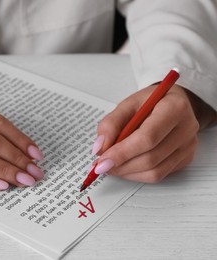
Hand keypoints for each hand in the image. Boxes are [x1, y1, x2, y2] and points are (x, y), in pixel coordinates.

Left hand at [91, 84, 214, 182]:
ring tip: (111, 166)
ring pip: (155, 171)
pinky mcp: (186, 158)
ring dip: (127, 172)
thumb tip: (100, 149)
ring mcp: (188, 146)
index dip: (122, 152)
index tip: (102, 160)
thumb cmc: (150, 103)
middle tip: (101, 165)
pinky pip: (159, 175)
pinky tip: (125, 166)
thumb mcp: (127, 104)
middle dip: (121, 165)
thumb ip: (111, 124)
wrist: (172, 103)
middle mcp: (186, 128)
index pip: (147, 137)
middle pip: (150, 158)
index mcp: (174, 108)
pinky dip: (137, 174)